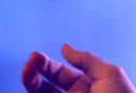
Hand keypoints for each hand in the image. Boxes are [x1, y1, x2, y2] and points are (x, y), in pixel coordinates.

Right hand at [21, 43, 135, 92]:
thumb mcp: (109, 73)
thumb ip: (86, 60)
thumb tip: (64, 47)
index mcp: (86, 84)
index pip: (60, 73)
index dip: (47, 65)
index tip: (34, 56)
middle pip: (46, 86)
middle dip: (35, 74)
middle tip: (29, 64)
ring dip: (31, 84)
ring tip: (26, 72)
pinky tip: (31, 89)